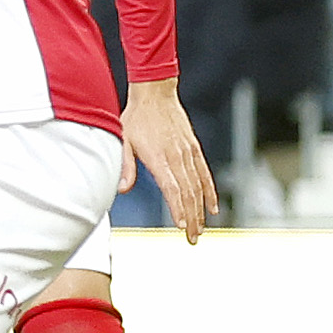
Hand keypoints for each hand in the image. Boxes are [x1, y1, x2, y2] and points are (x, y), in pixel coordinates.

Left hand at [122, 76, 217, 242]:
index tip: (181, 226)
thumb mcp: (122, 139)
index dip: (178, 208)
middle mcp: (177, 157)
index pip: (172, 188)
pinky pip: (205, 174)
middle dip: (191, 218)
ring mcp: (188, 153)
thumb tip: (121, 189)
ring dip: (201, 210)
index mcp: (159, 157)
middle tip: (192, 239)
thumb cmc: (135, 118)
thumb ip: (125, 166)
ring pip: (198, 186)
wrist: (155, 93)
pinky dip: (210, 192)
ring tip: (200, 230)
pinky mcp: (194, 149)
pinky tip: (212, 208)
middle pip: (188, 193)